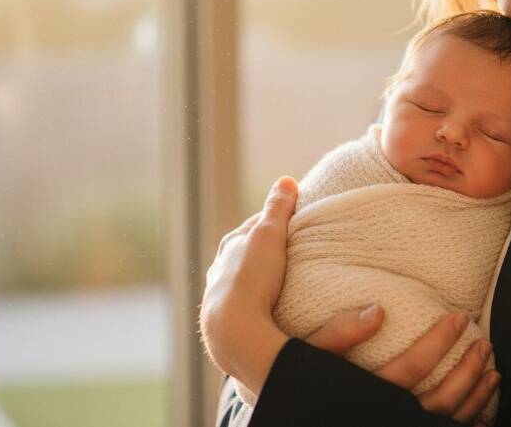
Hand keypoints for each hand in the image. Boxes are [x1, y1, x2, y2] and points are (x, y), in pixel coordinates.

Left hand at [200, 176, 297, 394]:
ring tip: (285, 284)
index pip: (253, 227)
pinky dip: (259, 305)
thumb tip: (286, 180)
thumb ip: (277, 208)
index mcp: (229, 247)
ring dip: (260, 281)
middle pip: (246, 255)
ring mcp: (221, 299)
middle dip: (264, 252)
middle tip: (291, 252)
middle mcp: (220, 271)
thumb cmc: (251, 277)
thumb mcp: (269, 234)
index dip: (272, 222)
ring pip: (242, 283)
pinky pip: (245, 309)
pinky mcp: (228, 326)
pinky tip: (273, 312)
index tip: (291, 221)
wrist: (234, 330)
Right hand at [306, 307, 499, 425]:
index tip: (458, 317)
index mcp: (364, 395)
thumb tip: (379, 311)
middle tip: (483, 342)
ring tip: (491, 368)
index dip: (440, 342)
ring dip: (475, 395)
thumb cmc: (294, 382)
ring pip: (445, 421)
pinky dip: (467, 421)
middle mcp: (383, 417)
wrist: (290, 411)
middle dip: (468, 369)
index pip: (414, 367)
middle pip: (439, 400)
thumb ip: (338, 333)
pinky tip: (482, 406)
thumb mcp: (305, 353)